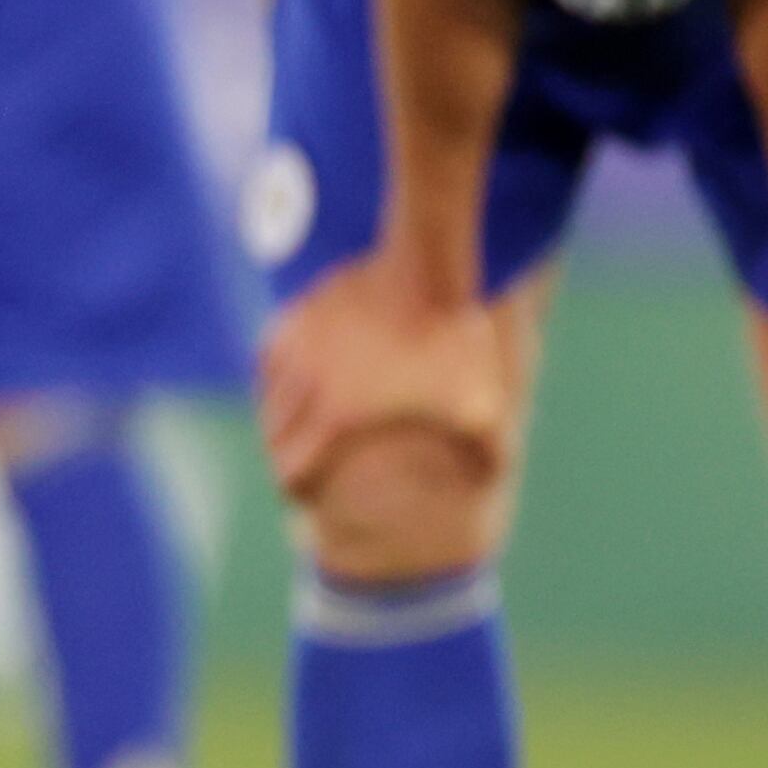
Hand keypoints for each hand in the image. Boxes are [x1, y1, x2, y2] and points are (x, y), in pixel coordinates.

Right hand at [257, 249, 513, 502]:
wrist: (428, 272)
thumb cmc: (455, 344)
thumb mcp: (482, 405)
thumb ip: (489, 451)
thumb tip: (499, 480)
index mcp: (336, 415)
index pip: (290, 472)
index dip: (300, 491)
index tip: (311, 495)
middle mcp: (303, 384)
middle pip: (272, 437)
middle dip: (286, 455)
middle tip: (307, 462)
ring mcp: (294, 347)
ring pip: (269, 397)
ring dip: (282, 415)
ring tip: (305, 424)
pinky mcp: (294, 318)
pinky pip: (270, 358)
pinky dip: (278, 376)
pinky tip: (300, 379)